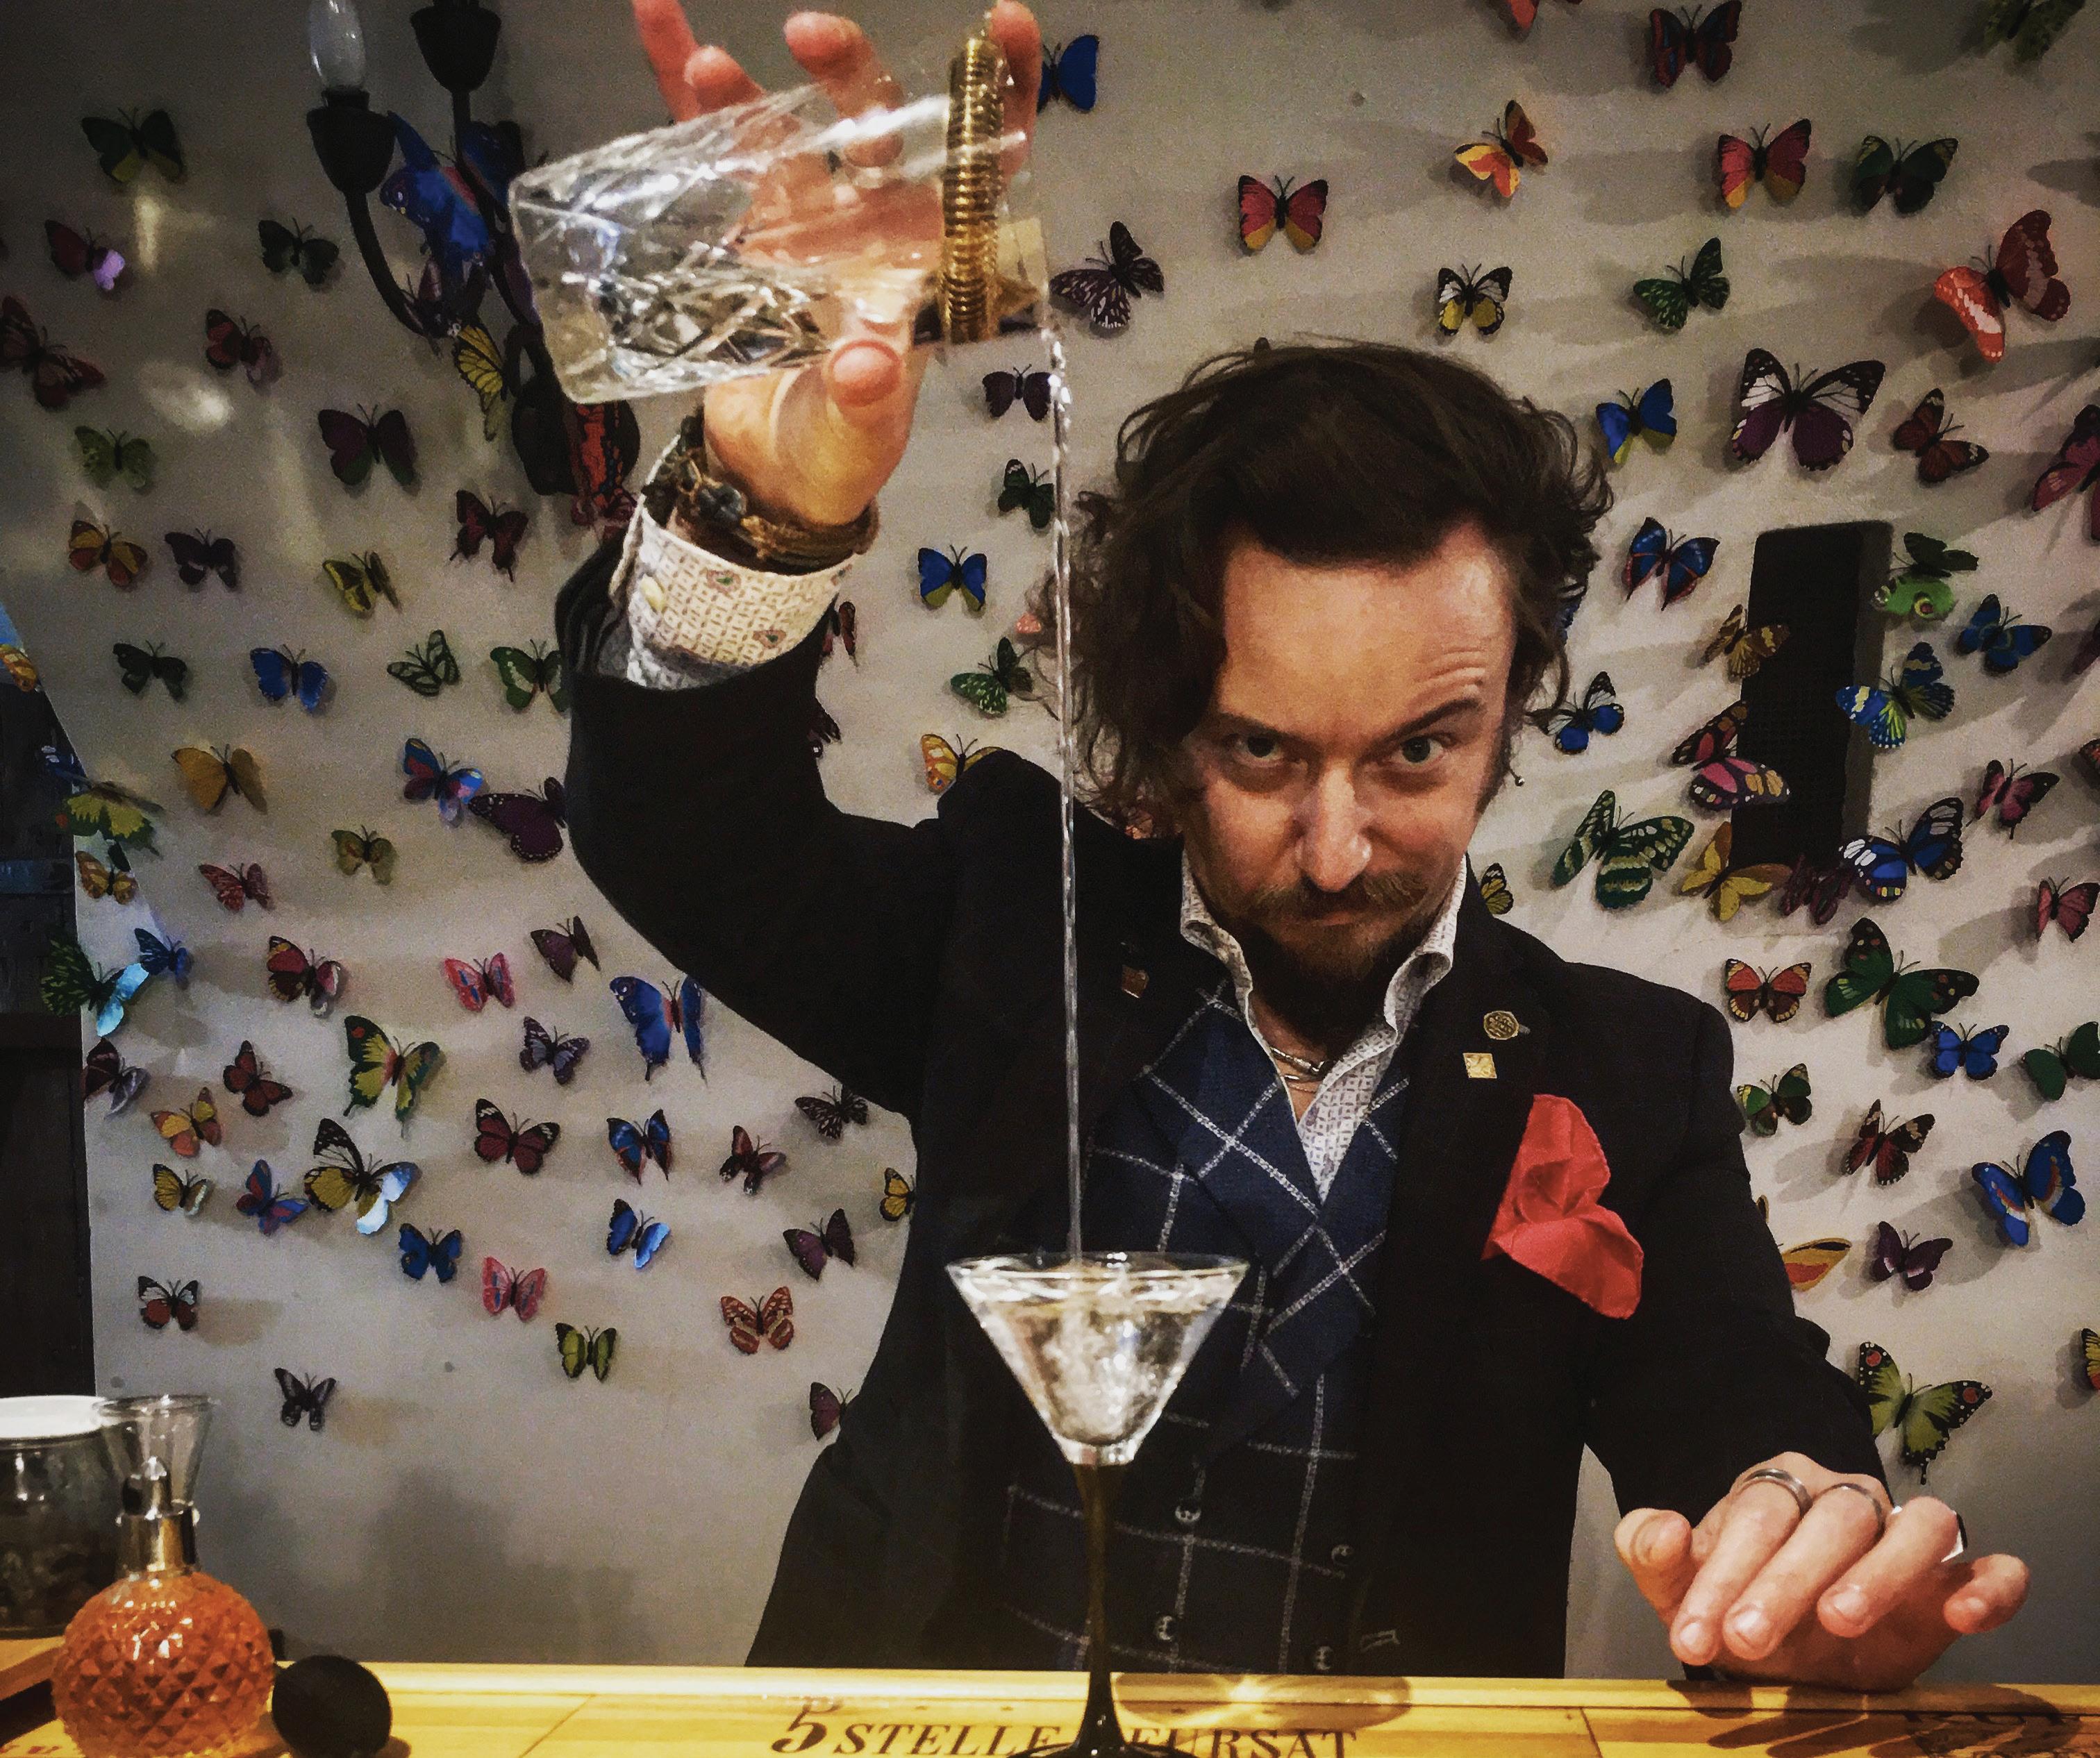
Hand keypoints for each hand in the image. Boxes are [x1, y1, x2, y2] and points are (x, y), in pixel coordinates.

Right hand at [629, 1, 1042, 524]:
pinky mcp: (746, 229)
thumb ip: (864, 402)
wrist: (768, 478)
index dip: (1003, 96)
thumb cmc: (835, 455)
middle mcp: (878, 230)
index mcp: (930, 266)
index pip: (983, 170)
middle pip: (879, 130)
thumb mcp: (856, 437)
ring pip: (791, 132)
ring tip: (710, 63)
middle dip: (854, 74)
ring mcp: (810, 222)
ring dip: (750, 92)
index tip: (1007, 26)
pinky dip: (682, 90)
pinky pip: (714, 147)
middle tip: (810, 37)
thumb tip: (869, 363)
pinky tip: (657, 20)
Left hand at [1614, 1453, 2029, 1690]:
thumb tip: (1664, 1526)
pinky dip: (1988, 1587)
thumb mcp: (1682, 1589)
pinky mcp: (1955, 1582)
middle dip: (1784, 1581)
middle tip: (1748, 1639)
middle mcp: (1847, 1498)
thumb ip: (1652, 1554)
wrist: (1794, 1651)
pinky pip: (1990, 1567)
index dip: (1723, 1573)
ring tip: (1840, 1619)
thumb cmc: (1738, 1606)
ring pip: (1918, 1526)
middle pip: (1830, 1520)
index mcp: (1777, 1487)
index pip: (1756, 1515)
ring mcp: (1905, 1535)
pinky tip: (1961, 1617)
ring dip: (1883, 1571)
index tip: (1695, 1635)